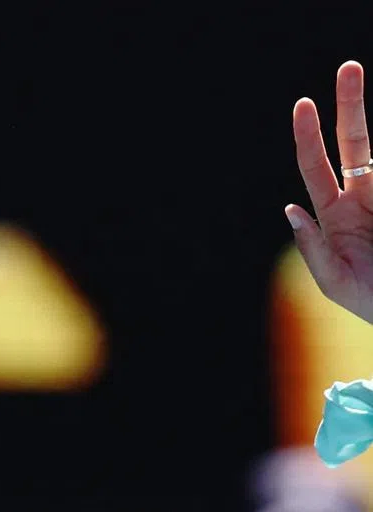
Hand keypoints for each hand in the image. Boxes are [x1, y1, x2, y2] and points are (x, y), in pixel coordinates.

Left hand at [288, 61, 372, 323]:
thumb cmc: (368, 300)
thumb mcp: (333, 282)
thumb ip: (313, 248)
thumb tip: (291, 211)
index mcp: (334, 215)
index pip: (316, 167)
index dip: (308, 136)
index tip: (304, 103)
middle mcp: (362, 197)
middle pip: (355, 143)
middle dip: (350, 105)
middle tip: (348, 68)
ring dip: (364, 120)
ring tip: (354, 83)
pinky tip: (370, 176)